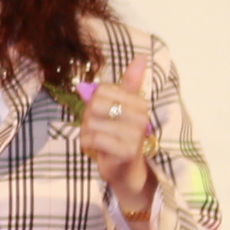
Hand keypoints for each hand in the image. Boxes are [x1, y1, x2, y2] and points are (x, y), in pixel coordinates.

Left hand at [79, 54, 158, 218]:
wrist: (127, 172)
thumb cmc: (121, 137)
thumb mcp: (124, 108)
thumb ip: (130, 84)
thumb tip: (141, 57)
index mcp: (140, 103)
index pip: (102, 90)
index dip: (94, 102)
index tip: (104, 115)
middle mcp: (140, 117)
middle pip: (95, 104)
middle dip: (89, 118)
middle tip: (99, 130)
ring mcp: (134, 135)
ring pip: (91, 122)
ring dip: (87, 133)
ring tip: (100, 141)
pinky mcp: (125, 151)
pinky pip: (92, 138)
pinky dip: (88, 145)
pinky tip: (97, 150)